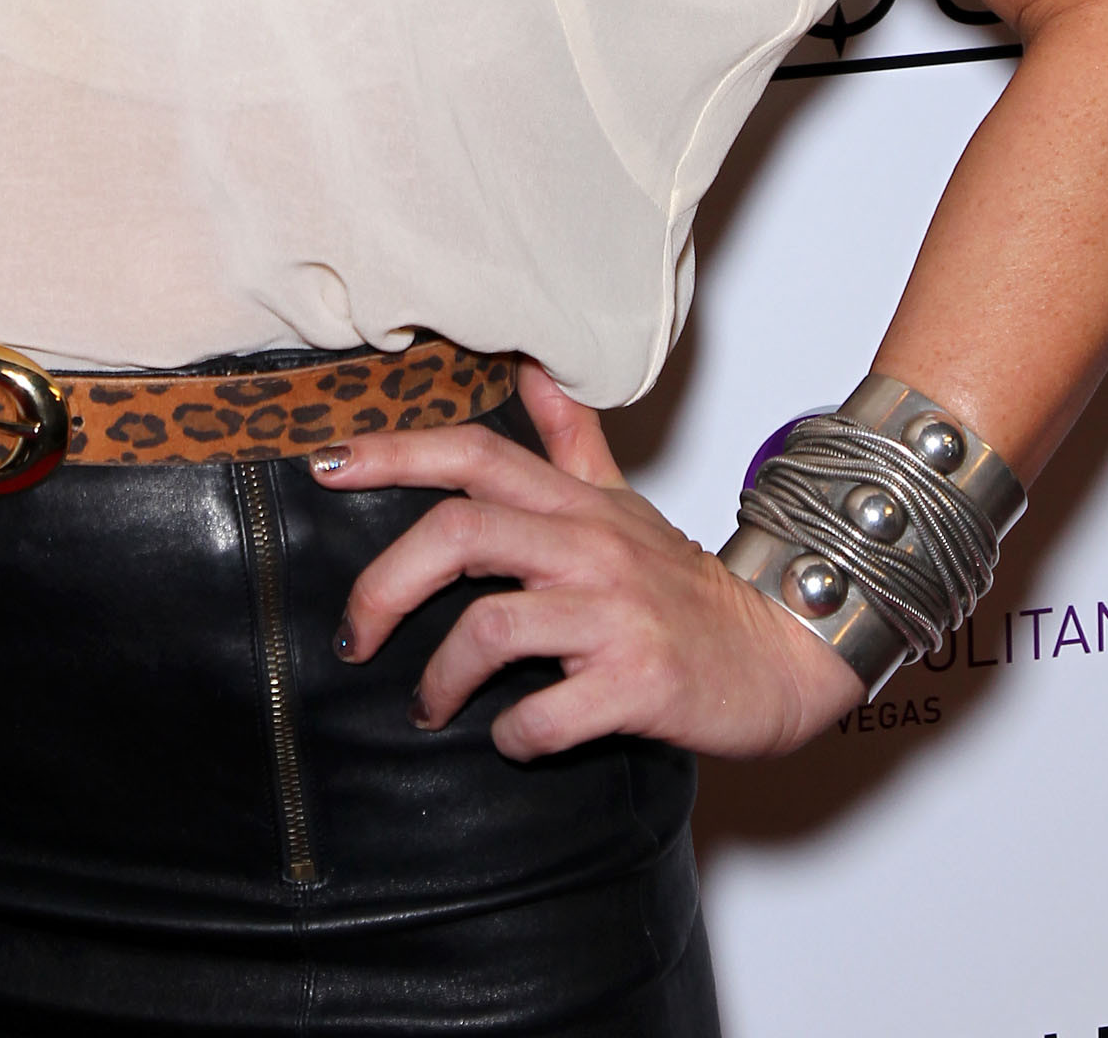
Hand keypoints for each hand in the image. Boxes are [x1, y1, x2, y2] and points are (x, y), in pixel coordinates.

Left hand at [316, 361, 863, 761]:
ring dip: (440, 676)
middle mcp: (589, 547)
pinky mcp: (637, 684)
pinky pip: (544, 711)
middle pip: (458, 535)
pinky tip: (512, 738)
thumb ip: (571, 440)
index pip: (473, 454)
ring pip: (490, 627)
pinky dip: (513, 734)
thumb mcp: (625, 502)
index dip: (393, 452)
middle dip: (384, 585)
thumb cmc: (687, 587)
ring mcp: (613, 615)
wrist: (783, 654)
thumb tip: (529, 369)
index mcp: (576, 504)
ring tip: (428, 705)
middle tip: (355, 635)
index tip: (325, 465)